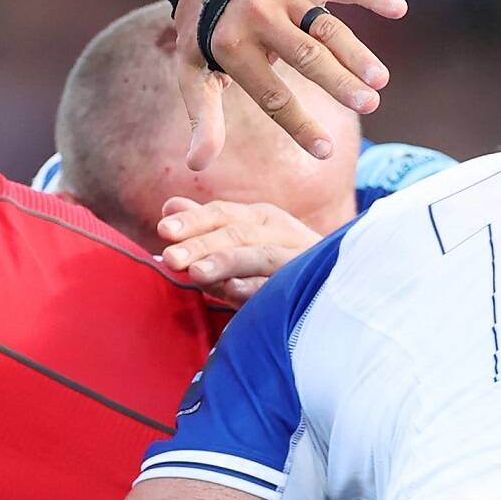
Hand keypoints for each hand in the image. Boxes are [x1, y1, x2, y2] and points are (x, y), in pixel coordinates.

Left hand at [156, 198, 323, 303]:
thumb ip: (206, 227)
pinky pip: (280, 285)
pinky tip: (234, 292)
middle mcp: (279, 231)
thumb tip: (169, 208)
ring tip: (195, 273)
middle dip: (201, 245)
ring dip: (225, 263)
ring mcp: (296, 257)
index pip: (222, 214)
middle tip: (171, 259)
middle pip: (235, 233)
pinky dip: (257, 288)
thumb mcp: (241, 242)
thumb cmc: (278, 264)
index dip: (193, 221)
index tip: (163, 229)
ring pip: (257, 255)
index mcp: (260, 218)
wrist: (337, 284)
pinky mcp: (308, 282)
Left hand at [174, 0, 404, 167]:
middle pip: (305, 57)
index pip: (271, 94)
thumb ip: (203, 117)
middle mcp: (259, 17)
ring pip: (326, 26)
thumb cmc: (204, 31)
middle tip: (369, 105)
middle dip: (338, 82)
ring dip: (356, 52)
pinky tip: (398, 9)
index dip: (299, 124)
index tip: (326, 151)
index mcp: (232, 46)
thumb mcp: (192, 73)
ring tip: (379, 80)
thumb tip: (197, 165)